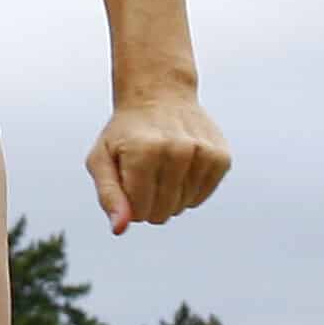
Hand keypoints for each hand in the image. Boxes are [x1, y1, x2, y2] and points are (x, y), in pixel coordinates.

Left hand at [84, 95, 231, 232]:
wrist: (158, 95)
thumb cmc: (124, 133)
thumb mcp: (101, 158)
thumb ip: (108, 195)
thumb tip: (120, 229)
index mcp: (143, 152)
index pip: (139, 212)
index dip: (129, 203)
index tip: (126, 179)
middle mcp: (177, 151)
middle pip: (163, 212)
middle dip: (149, 201)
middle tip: (142, 171)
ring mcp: (203, 153)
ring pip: (183, 206)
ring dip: (169, 195)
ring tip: (160, 165)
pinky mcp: (221, 157)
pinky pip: (201, 197)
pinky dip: (188, 189)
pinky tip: (179, 166)